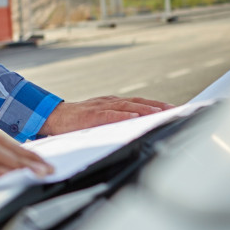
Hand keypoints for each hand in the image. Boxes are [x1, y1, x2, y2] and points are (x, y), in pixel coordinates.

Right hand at [40, 96, 173, 135]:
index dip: (156, 105)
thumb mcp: (102, 117)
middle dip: (156, 106)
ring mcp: (101, 107)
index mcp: (113, 103)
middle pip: (137, 102)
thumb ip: (118, 120)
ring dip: (143, 109)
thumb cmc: (79, 120)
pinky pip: (108, 115)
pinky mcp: (91, 115)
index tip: (173, 109)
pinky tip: (133, 117)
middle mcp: (110, 102)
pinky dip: (121, 115)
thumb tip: (139, 127)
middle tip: (174, 110)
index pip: (139, 102)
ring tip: (159, 113)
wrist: (55, 117)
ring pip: (126, 106)